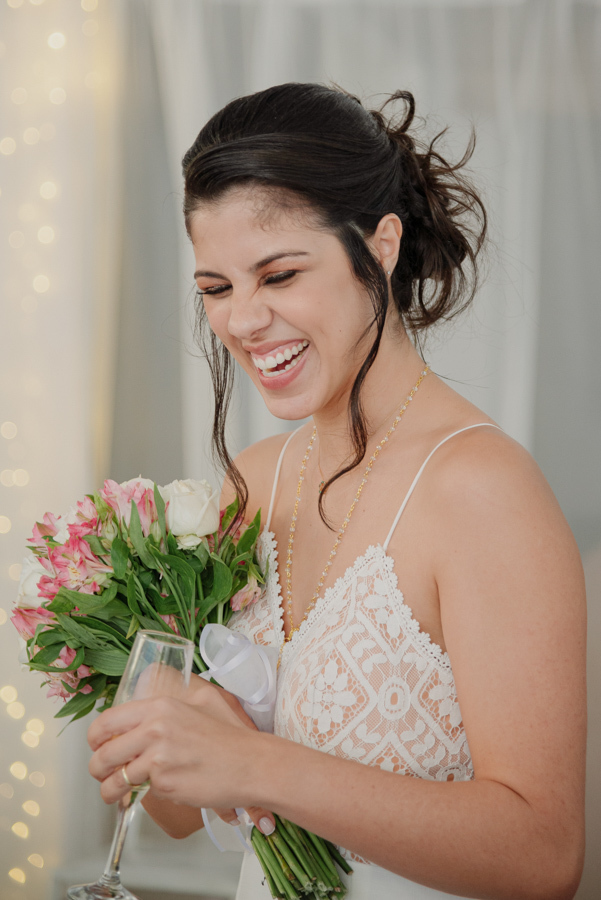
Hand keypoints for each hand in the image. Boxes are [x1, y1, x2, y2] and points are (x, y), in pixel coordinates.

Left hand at [87, 676, 275, 833]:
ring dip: (109, 790)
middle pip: (104, 752)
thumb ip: (168, 706)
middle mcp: (155, 728)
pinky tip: (145, 795)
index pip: (108, 720)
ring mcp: (158, 757)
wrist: (251, 763)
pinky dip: (137, 797)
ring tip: (113, 793)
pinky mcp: (164, 783)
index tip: (97, 745)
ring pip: (115, 778)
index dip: (95, 738)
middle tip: (101, 773)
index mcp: (160, 706)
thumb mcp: (200, 703)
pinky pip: (139, 792)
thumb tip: (143, 715)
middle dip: (97, 768)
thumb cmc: (230, 736)